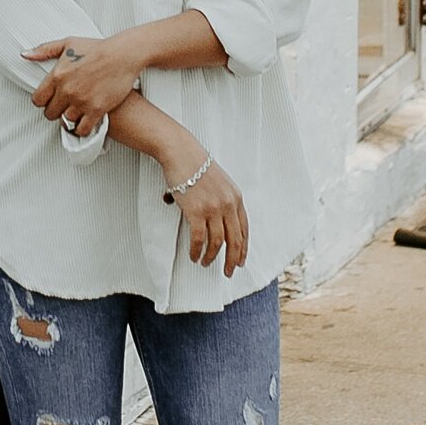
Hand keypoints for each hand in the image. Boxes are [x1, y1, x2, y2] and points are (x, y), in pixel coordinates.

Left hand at [26, 36, 142, 139]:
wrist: (122, 55)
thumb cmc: (96, 47)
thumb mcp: (67, 43)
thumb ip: (44, 50)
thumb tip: (24, 55)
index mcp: (57, 75)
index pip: (38, 100)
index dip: (42, 102)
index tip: (50, 100)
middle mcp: (66, 90)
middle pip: (50, 113)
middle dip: (55, 111)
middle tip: (64, 107)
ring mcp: (81, 101)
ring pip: (65, 121)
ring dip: (69, 119)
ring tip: (75, 113)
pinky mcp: (97, 110)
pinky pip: (82, 129)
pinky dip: (82, 129)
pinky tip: (85, 122)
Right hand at [165, 150, 250, 275]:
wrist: (181, 153)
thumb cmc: (196, 165)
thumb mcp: (220, 182)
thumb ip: (225, 200)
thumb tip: (221, 222)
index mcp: (236, 197)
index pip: (244, 229)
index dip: (243, 248)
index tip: (240, 261)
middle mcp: (228, 204)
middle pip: (235, 240)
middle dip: (232, 259)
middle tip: (228, 272)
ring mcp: (213, 208)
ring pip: (217, 242)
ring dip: (212, 257)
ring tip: (205, 263)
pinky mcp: (196, 211)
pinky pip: (198, 238)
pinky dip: (197, 251)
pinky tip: (194, 256)